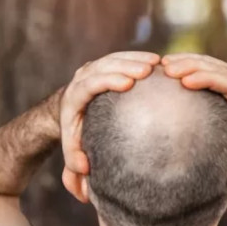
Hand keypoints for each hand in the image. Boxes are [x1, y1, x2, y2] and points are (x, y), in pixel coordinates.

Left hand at [61, 51, 160, 201]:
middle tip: (149, 70)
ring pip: (114, 58)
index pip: (90, 84)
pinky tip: (157, 62)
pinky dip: (138, 58)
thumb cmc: (75, 134)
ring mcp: (93, 69)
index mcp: (74, 97)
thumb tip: (84, 168)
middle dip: (126, 65)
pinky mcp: (104, 65)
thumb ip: (74, 164)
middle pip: (103, 66)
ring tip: (157, 64)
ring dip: (135, 58)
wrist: (69, 111)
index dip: (107, 80)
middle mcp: (82, 78)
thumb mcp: (72, 149)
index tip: (127, 83)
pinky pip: (121, 57)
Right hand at [162, 53, 226, 199]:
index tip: (185, 81)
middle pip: (215, 68)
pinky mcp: (222, 68)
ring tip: (161, 65)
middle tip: (166, 70)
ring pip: (207, 61)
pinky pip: (202, 60)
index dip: (208, 79)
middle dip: (190, 65)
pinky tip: (164, 64)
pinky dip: (184, 59)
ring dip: (184, 60)